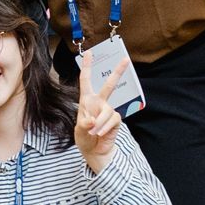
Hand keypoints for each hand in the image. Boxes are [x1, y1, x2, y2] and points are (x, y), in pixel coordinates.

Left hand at [74, 48, 128, 173]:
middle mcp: (99, 103)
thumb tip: (92, 120)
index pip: (86, 81)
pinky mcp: (115, 119)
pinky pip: (112, 120)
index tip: (88, 54)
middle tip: (125, 59)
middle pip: (109, 85)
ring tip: (94, 132)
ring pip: (107, 111)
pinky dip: (105, 127)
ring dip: (99, 123)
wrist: (94, 151)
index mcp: (86, 101)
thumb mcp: (79, 130)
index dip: (87, 67)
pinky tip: (101, 133)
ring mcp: (108, 110)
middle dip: (118, 72)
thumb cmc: (84, 137)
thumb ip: (84, 124)